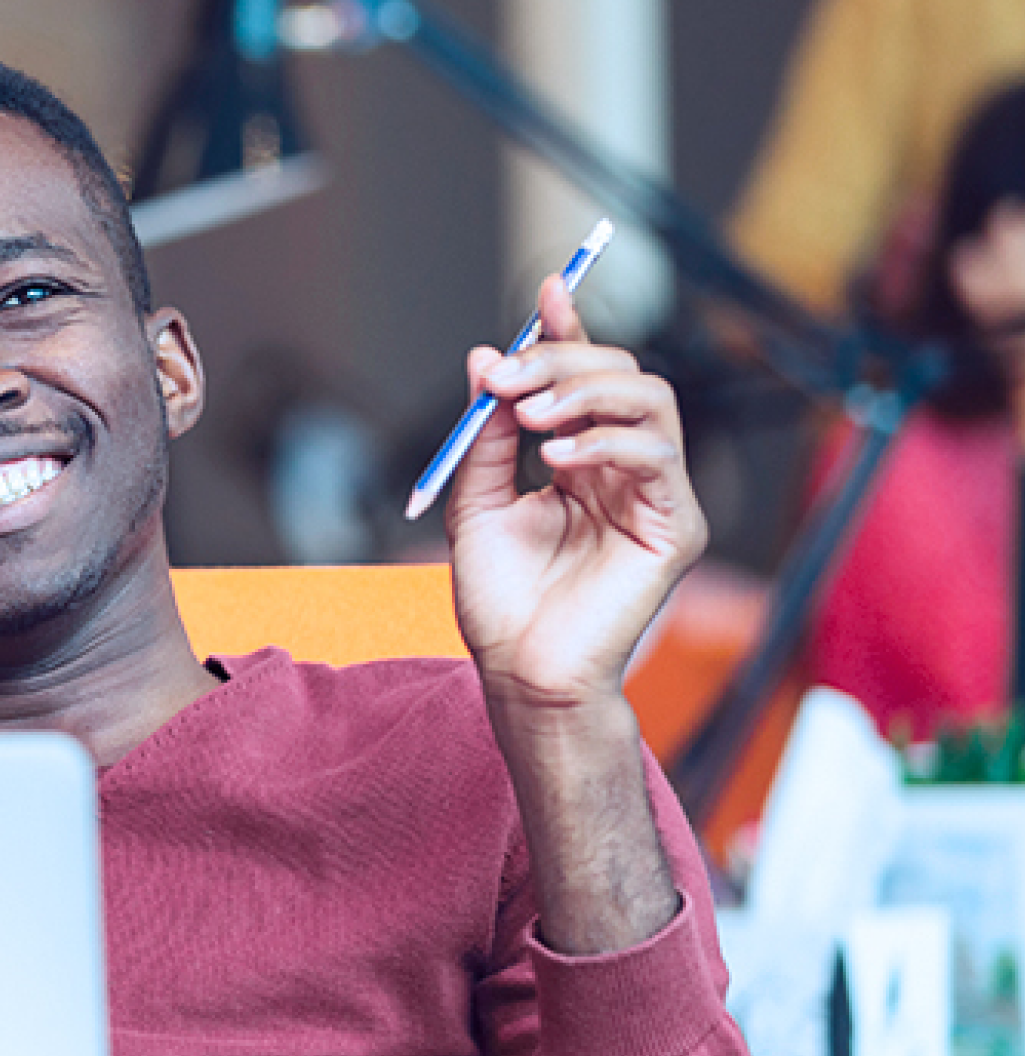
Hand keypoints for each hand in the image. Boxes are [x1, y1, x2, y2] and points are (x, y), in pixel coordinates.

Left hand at [443, 276, 706, 713]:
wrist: (520, 671)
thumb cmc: (501, 601)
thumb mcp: (474, 502)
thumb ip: (485, 434)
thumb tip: (488, 356)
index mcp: (582, 461)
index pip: (586, 378)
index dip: (570, 329)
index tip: (548, 287)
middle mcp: (626, 470)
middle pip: (622, 375)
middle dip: (563, 359)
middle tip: (507, 376)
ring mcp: (658, 495)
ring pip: (653, 401)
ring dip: (587, 391)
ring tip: (533, 414)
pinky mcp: (678, 527)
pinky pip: (659, 458)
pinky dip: (607, 442)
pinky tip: (559, 459)